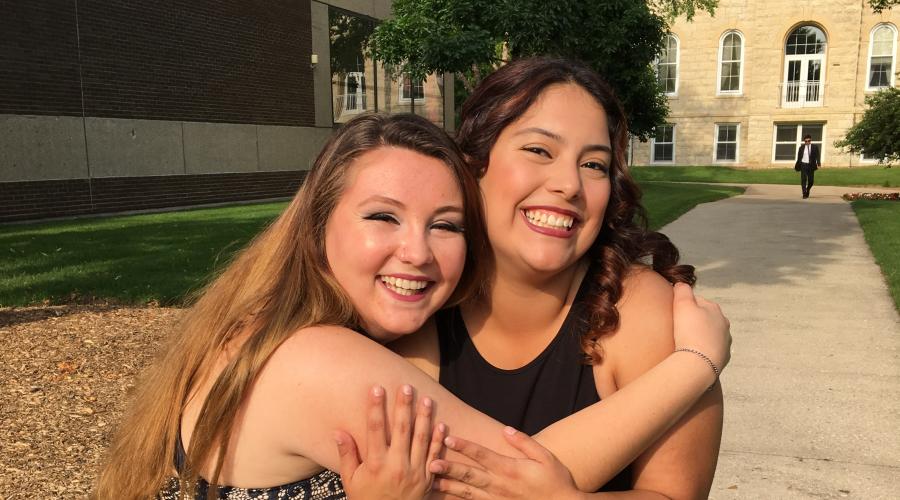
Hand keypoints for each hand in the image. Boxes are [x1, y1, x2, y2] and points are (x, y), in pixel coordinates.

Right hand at [335, 385, 445, 499]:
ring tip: (426, 399)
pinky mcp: (427, 478)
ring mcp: (414, 472)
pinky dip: (438, 440)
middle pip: (401, 429)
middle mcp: (396, 465)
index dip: (375, 407)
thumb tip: (338, 432)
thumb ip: (347, 455)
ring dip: (424, 418)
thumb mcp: (351, 480)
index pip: (375, 429)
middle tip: (406, 387)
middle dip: (403, 406)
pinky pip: (434, 455)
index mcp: (375, 464)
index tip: (376, 388)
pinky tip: (440, 424)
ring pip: (421, 439)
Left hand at [429, 427, 582, 499]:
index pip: (482, 455)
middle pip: (470, 475)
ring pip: (468, 493)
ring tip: (433, 482)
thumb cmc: (556, 482)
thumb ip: (524, 442)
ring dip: (449, 487)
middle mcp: (500, 485)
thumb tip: (505, 430)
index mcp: (510, 469)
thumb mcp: (545, 457)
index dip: (464, 446)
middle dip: (449, 468)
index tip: (448, 438)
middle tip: (431, 463)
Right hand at [672, 282, 731, 371]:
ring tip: (685, 343)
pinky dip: (702, 350)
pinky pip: (710, 350)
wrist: (699, 363)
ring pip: (709, 334)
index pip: (697, 301)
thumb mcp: (682, 305)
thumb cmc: (690, 332)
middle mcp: (723, 324)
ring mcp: (725, 341)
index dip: (684, 306)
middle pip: (705, 318)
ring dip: (699, 336)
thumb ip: (682, 290)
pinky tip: (693, 354)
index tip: (674, 314)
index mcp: (715, 309)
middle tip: (678, 328)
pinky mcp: (723, 357)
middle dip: (694, 321)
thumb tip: (681, 284)